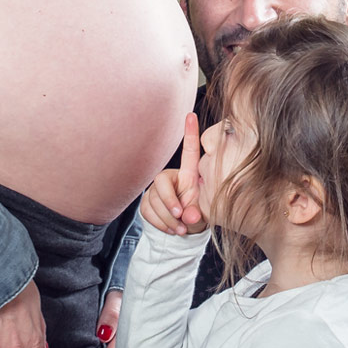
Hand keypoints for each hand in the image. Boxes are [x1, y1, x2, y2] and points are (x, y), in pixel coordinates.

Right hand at [137, 113, 205, 235]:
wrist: (182, 232)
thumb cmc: (194, 217)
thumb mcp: (200, 215)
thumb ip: (195, 214)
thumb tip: (188, 217)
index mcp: (188, 175)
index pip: (189, 152)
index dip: (191, 133)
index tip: (192, 115)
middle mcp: (171, 178)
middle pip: (161, 182)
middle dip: (169, 202)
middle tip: (181, 218)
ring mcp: (157, 190)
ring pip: (153, 200)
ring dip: (167, 218)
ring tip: (180, 229)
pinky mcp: (147, 202)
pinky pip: (147, 211)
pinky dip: (159, 223)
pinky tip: (170, 228)